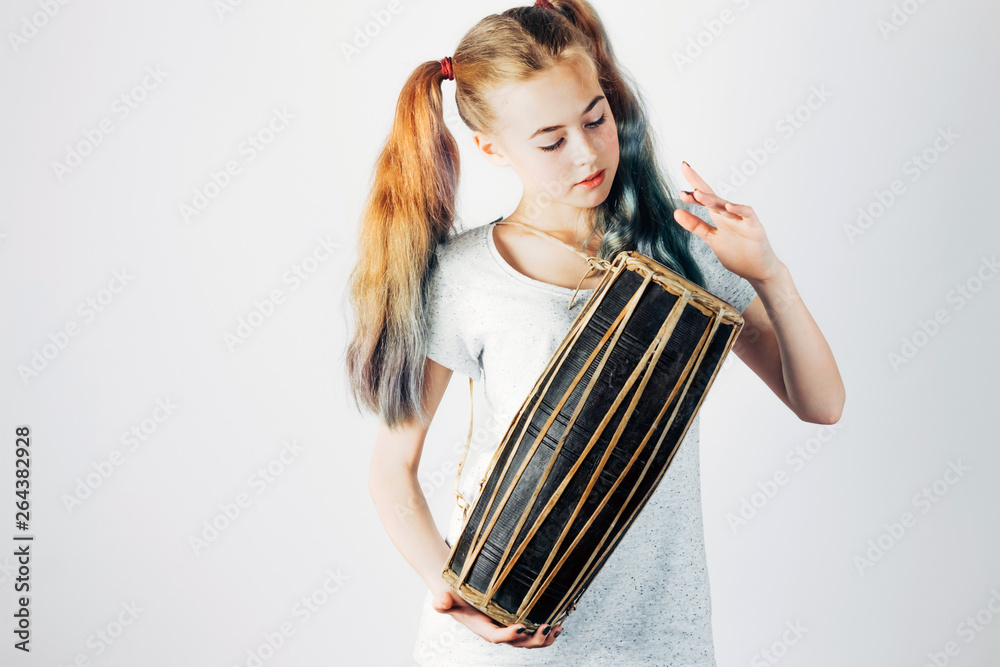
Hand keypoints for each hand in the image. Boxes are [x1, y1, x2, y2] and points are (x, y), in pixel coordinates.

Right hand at [431, 588, 562, 647]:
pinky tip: (556, 624)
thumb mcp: (444, 597)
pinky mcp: (511, 621)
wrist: (454, 593)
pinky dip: (543, 631)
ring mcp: (505, 628)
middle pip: (517, 642)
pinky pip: (529, 632)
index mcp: (481, 628)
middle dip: (533, 638)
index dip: (509, 635)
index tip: (521, 626)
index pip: (496, 636)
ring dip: (542, 638)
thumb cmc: (451, 595)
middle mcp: (495, 631)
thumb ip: (441, 602)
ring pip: (526, 640)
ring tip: (556, 628)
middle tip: (547, 628)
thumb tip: (440, 601)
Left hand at [673, 162, 782, 283]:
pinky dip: (739, 210)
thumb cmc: (738, 254)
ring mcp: (742, 220)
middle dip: (698, 187)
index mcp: (718, 217)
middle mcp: (729, 215)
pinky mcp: (754, 228)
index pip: (703, 197)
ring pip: (726, 206)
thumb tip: (676, 212)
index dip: (692, 185)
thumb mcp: (711, 238)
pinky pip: (747, 215)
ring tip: (697, 194)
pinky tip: (729, 207)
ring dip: (712, 199)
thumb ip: (695, 226)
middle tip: (685, 174)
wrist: (758, 271)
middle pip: (712, 197)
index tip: (682, 169)